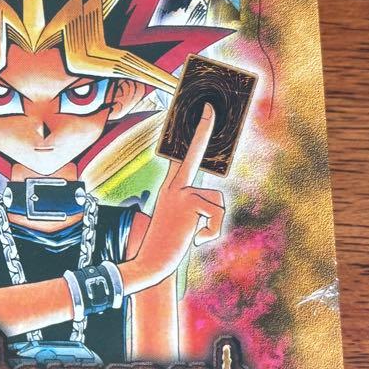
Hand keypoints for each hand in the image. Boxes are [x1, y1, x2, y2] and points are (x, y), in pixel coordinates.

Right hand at [120, 104, 225, 293]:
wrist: (152, 262)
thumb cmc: (168, 244)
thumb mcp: (183, 222)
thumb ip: (195, 206)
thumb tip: (212, 202)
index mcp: (170, 189)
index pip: (182, 156)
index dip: (193, 134)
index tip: (203, 110)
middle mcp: (173, 186)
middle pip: (192, 154)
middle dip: (202, 129)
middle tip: (209, 106)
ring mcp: (179, 193)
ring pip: (217, 200)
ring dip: (213, 223)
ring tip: (195, 235)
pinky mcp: (188, 203)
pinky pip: (216, 214)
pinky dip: (212, 232)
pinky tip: (195, 239)